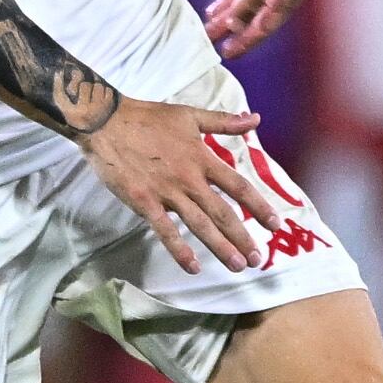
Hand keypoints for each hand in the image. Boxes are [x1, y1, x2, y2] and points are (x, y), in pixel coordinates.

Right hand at [75, 99, 282, 273]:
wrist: (107, 122)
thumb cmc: (148, 117)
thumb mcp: (190, 115)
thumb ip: (224, 121)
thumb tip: (256, 118)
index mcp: (202, 157)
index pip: (238, 186)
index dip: (258, 206)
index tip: (274, 224)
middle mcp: (189, 178)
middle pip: (223, 212)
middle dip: (242, 237)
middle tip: (257, 259)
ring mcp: (167, 192)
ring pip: (199, 224)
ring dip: (220, 247)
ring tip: (237, 266)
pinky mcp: (144, 201)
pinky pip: (165, 230)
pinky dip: (180, 249)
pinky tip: (193, 267)